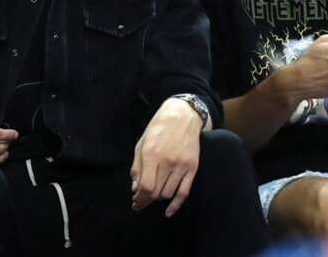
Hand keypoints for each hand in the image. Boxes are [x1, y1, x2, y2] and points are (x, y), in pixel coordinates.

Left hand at [130, 98, 201, 217]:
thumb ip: (137, 166)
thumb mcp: (142, 143)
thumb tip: (135, 188)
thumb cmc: (158, 128)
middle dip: (146, 200)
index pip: (146, 186)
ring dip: (158, 198)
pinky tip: (168, 211)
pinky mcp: (192, 168)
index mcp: (152, 154)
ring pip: (168, 193)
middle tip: (140, 202)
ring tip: (152, 196)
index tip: (135, 202)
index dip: (139, 199)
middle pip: (156, 192)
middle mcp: (168, 161)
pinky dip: (176, 204)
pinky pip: (184, 192)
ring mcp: (182, 165)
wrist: (183, 116)